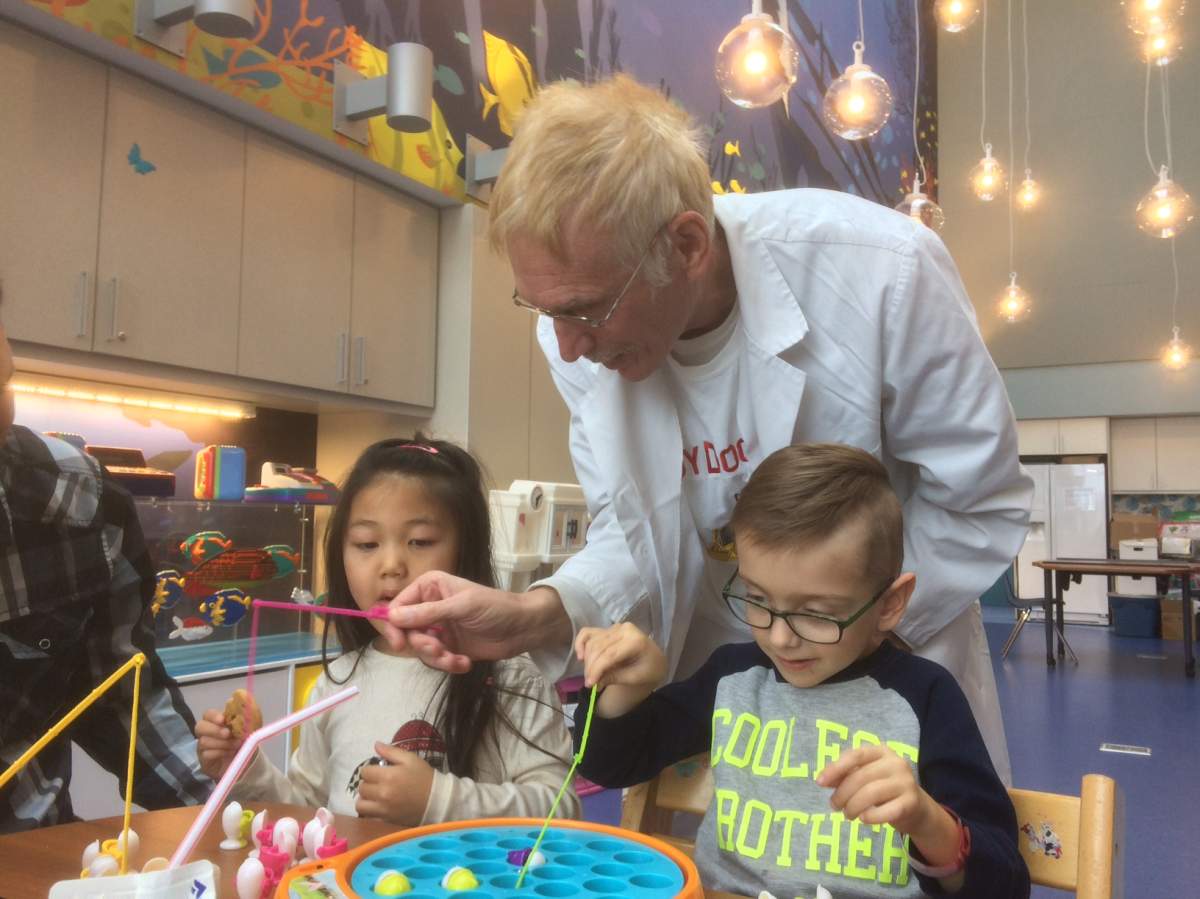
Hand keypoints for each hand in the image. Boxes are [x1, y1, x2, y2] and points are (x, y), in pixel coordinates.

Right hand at [195, 709, 240, 780]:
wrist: (243, 762)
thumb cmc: (243, 741)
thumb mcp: (249, 729)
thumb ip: (247, 717)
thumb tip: (247, 705)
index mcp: (216, 721)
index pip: (208, 714)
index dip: (214, 716)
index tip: (223, 719)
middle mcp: (206, 732)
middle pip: (200, 726)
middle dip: (215, 730)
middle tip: (228, 733)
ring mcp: (203, 746)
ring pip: (203, 741)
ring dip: (221, 743)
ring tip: (235, 745)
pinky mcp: (204, 759)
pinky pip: (206, 754)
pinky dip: (220, 753)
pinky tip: (230, 753)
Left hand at [355, 742, 434, 825]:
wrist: (437, 800)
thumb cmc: (424, 777)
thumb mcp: (410, 759)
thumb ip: (391, 751)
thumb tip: (376, 745)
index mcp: (388, 776)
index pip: (365, 772)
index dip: (370, 769)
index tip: (377, 770)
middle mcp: (382, 793)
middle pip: (362, 787)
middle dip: (368, 782)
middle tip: (377, 782)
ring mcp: (383, 809)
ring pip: (360, 804)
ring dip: (365, 798)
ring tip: (373, 795)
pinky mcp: (386, 820)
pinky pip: (368, 817)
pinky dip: (369, 811)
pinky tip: (377, 806)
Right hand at [384, 572, 568, 672]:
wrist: (523, 628)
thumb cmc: (495, 607)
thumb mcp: (462, 607)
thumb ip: (428, 613)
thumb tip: (393, 616)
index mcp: (429, 587)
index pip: (397, 606)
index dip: (394, 625)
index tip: (400, 643)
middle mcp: (429, 607)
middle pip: (406, 632)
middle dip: (423, 646)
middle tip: (440, 651)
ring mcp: (438, 628)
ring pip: (420, 649)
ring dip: (438, 658)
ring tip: (457, 659)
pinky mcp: (448, 647)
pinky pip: (436, 660)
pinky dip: (448, 664)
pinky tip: (465, 662)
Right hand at [575, 623, 665, 690]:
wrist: (655, 660)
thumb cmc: (649, 669)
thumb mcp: (636, 678)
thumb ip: (615, 678)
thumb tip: (594, 682)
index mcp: (635, 640)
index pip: (609, 654)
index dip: (597, 669)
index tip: (590, 684)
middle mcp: (624, 629)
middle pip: (598, 648)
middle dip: (591, 667)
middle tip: (591, 684)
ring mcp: (615, 627)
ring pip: (592, 642)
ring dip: (587, 660)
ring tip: (592, 676)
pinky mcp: (607, 629)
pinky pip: (588, 633)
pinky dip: (581, 643)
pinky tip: (580, 656)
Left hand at [816, 745, 957, 864]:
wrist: (917, 809)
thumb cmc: (885, 790)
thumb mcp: (865, 778)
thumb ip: (845, 776)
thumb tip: (822, 780)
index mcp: (881, 752)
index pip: (855, 755)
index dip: (835, 768)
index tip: (819, 782)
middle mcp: (896, 763)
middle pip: (861, 776)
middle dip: (842, 793)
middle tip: (834, 806)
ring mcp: (906, 782)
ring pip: (872, 793)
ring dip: (853, 806)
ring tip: (847, 814)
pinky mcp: (912, 802)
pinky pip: (887, 811)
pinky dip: (871, 817)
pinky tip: (863, 819)